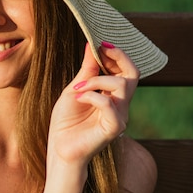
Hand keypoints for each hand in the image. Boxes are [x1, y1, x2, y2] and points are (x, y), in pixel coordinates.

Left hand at [47, 42, 139, 166]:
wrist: (59, 148)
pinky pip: (109, 104)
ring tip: (78, 88)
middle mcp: (120, 104)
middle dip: (119, 57)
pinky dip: (92, 96)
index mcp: (112, 95)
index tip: (101, 43)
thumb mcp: (75, 89)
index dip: (117, 54)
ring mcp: (119, 116)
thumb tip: (92, 45)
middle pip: (133, 74)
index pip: (126, 70)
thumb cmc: (66, 121)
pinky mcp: (114, 128)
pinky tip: (79, 99)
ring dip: (96, 80)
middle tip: (101, 50)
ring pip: (121, 86)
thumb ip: (87, 70)